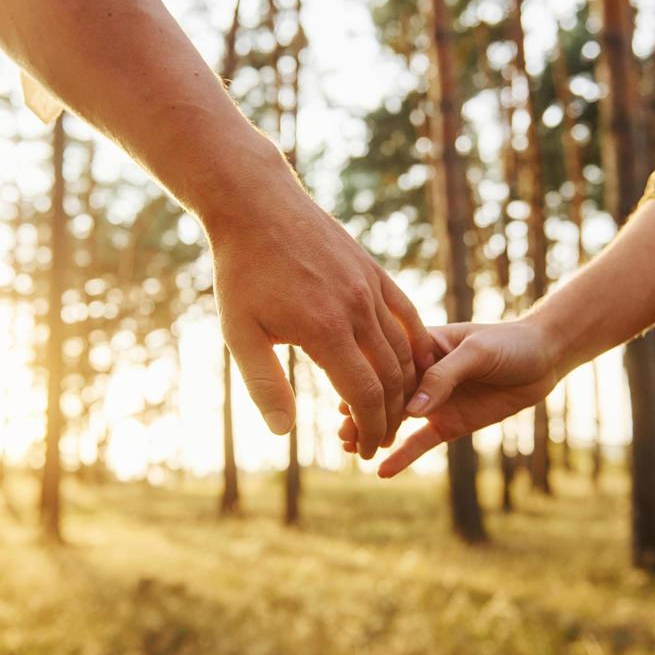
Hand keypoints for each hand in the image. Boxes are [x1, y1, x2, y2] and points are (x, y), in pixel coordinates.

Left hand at [208, 180, 430, 458]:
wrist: (256, 206)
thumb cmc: (241, 272)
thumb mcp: (239, 334)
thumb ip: (265, 384)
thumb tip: (283, 432)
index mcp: (325, 330)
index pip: (364, 394)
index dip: (371, 427)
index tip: (368, 448)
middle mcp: (357, 309)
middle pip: (391, 377)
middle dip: (390, 416)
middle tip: (380, 439)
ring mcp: (370, 287)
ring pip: (404, 348)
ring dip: (404, 386)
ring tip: (392, 410)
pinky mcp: (374, 270)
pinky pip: (406, 314)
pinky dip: (415, 345)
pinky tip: (413, 365)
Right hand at [340, 316, 561, 476]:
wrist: (543, 360)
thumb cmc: (509, 344)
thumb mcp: (477, 353)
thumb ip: (444, 377)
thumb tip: (412, 409)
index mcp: (420, 346)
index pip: (387, 365)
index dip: (367, 382)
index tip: (345, 397)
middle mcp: (420, 375)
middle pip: (384, 396)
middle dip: (362, 412)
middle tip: (343, 432)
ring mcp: (432, 402)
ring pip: (395, 420)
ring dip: (373, 433)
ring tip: (350, 449)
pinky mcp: (447, 424)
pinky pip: (420, 443)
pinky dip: (402, 456)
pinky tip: (381, 471)